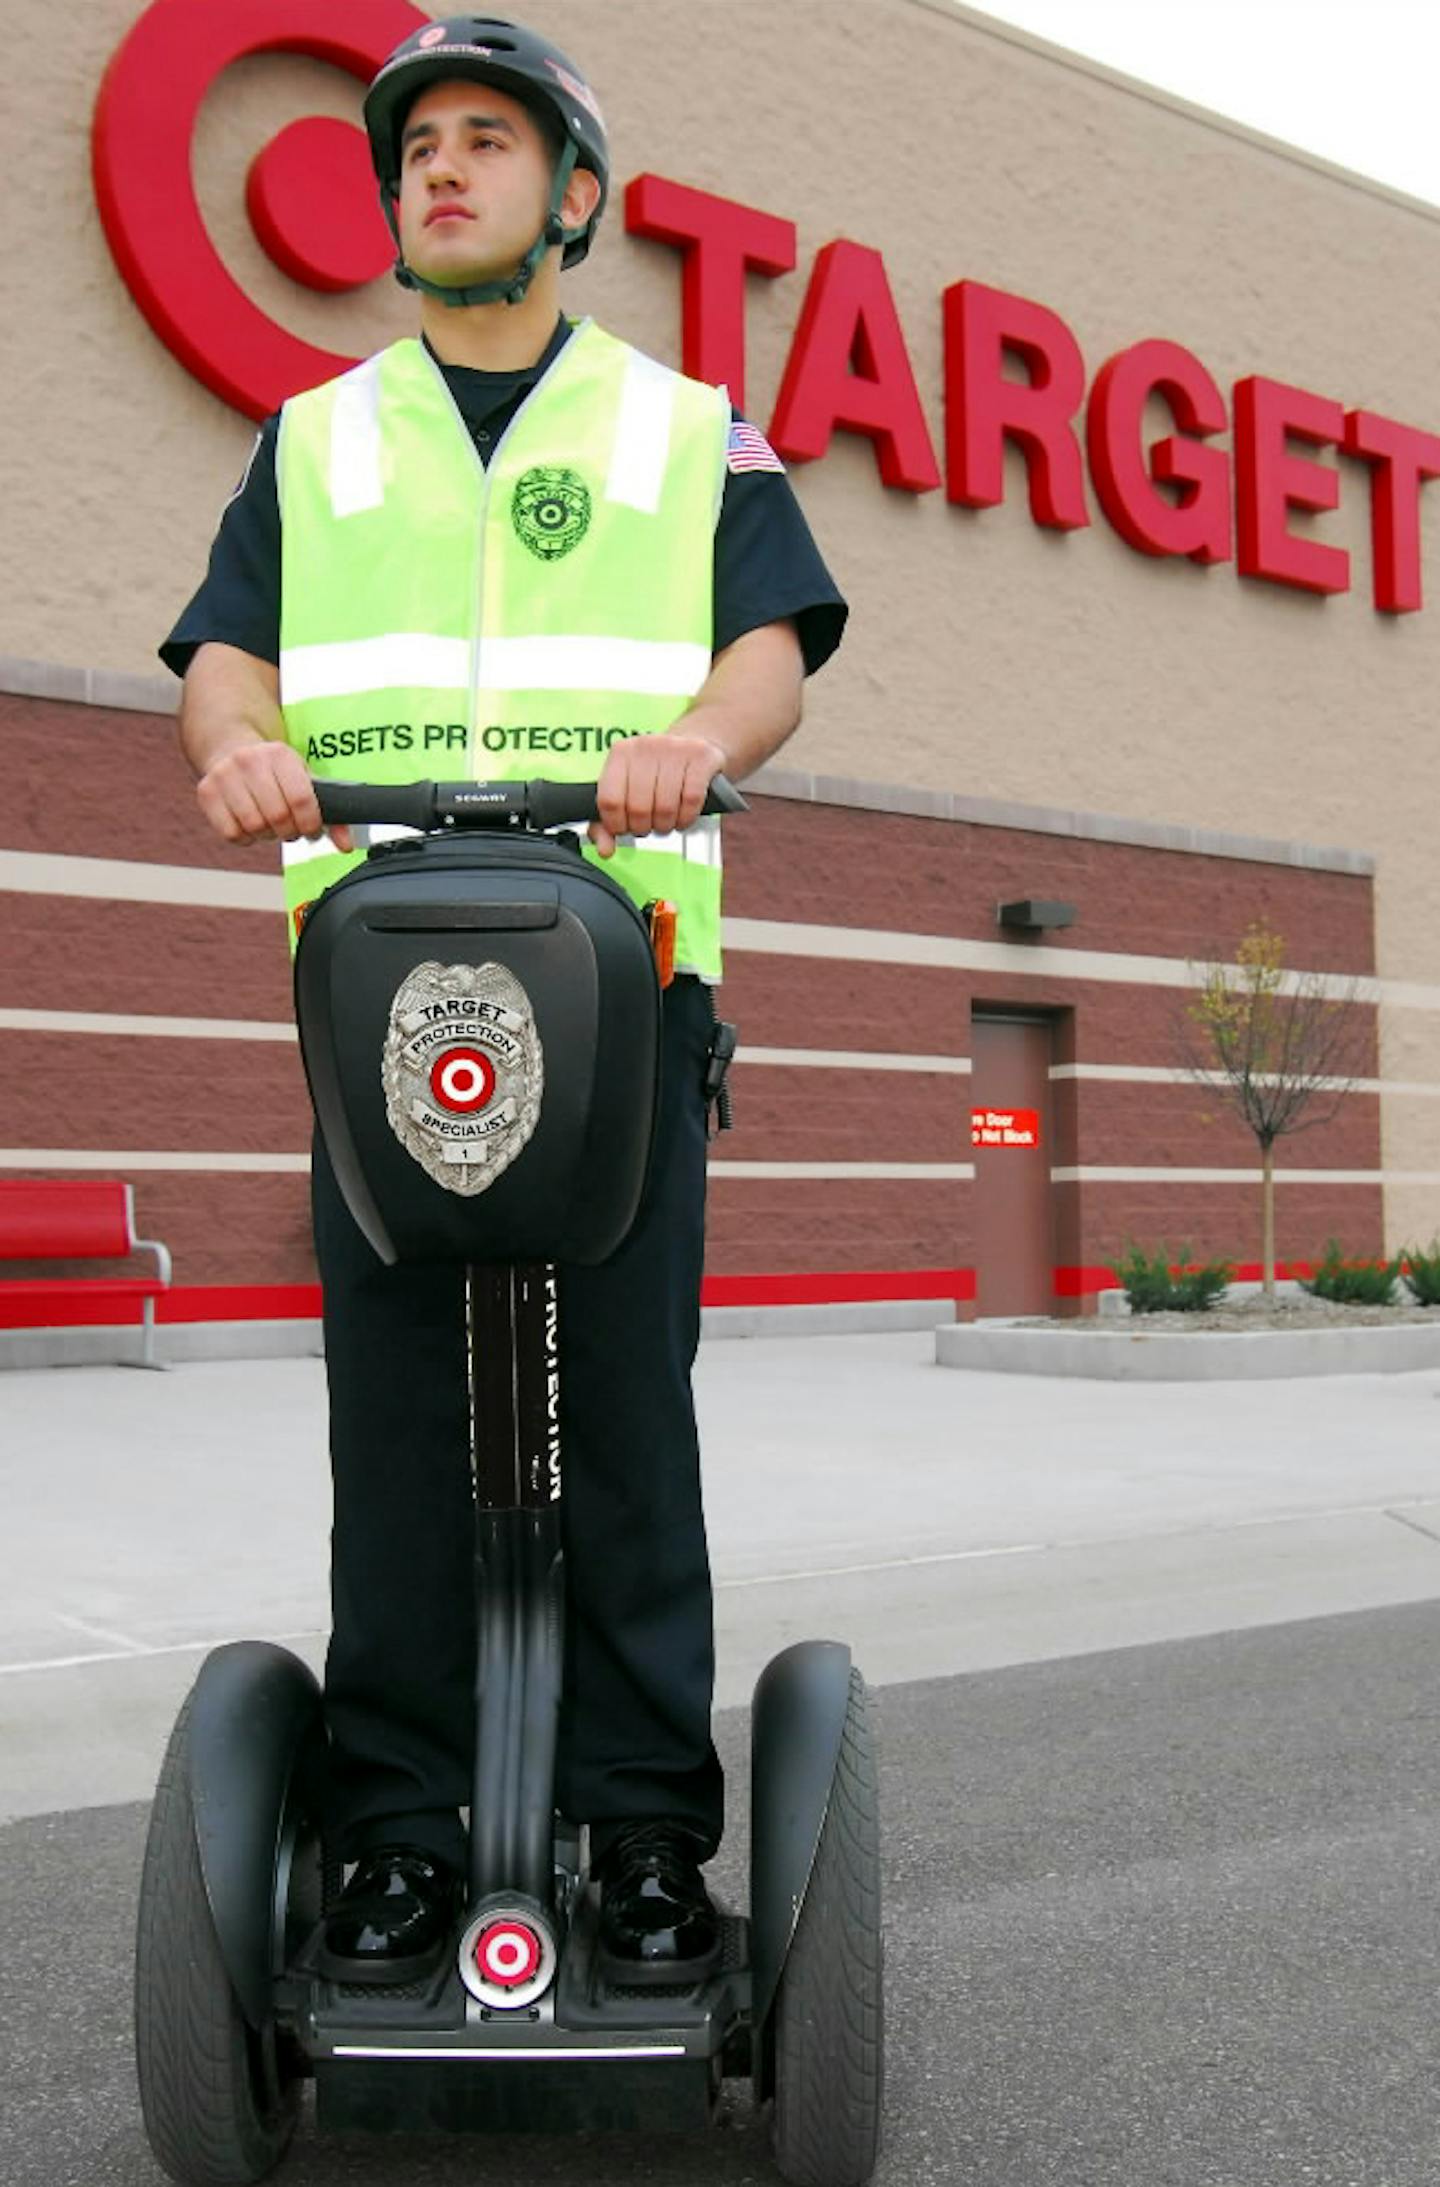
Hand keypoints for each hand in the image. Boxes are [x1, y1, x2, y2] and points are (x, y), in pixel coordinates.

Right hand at [195, 741, 352, 853]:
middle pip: (277, 817)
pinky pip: (231, 833)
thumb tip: (346, 846)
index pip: (301, 799)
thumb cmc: (274, 771)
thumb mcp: (303, 779)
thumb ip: (329, 812)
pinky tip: (249, 824)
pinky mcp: (206, 792)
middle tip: (290, 828)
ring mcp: (224, 775)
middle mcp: (249, 761)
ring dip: (267, 835)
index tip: (311, 829)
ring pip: (254, 827)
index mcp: (279, 754)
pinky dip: (245, 837)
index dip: (310, 824)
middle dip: (289, 831)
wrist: (230, 747)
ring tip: (269, 824)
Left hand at [590, 730, 726, 857]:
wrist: (695, 742)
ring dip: (666, 825)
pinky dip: (687, 817)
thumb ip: (607, 823)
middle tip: (649, 825)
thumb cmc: (657, 774)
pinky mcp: (701, 756)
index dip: (617, 824)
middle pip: (638, 807)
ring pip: (665, 807)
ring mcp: (674, 749)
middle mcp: (645, 747)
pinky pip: (691, 800)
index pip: (609, 800)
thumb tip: (604, 850)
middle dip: (644, 827)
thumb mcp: (627, 791)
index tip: (625, 828)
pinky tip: (684, 816)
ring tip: (667, 821)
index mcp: (620, 753)